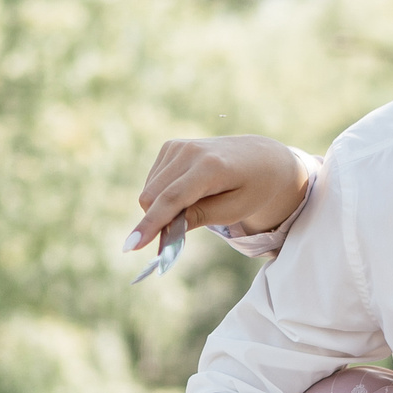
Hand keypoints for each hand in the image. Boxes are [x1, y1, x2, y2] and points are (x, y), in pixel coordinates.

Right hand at [127, 135, 310, 251]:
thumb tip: (166, 230)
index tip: (131, 246)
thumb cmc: (253, 188)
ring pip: (149, 191)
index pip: (171, 198)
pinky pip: (153, 183)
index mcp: (210, 167)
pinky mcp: (170, 147)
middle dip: (156, 221)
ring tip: (195, 207)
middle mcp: (189, 151)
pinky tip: (188, 194)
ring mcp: (177, 146)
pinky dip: (163, 196)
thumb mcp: (235, 210)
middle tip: (176, 237)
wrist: (261, 157)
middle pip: (152, 197)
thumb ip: (200, 217)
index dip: (151, 224)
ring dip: (161, 208)